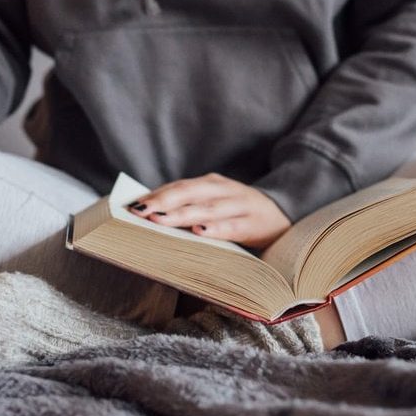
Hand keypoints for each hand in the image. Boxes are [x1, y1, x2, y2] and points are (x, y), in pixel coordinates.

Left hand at [126, 172, 290, 249]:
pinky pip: (232, 227)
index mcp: (211, 184)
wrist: (284, 216)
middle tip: (139, 211)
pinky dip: (216, 228)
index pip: (179, 186)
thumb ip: (189, 206)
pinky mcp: (253, 224)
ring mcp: (239, 206)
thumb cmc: (238, 213)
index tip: (131, 205)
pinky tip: (201, 231)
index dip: (155, 194)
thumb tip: (150, 215)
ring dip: (181, 214)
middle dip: (162, 201)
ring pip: (206, 209)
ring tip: (159, 220)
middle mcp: (224, 190)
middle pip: (189, 193)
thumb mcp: (215, 203)